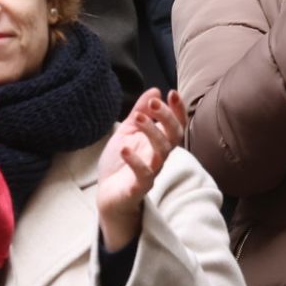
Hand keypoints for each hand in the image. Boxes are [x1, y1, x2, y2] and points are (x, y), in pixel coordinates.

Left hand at [96, 88, 184, 250]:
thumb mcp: (127, 132)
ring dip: (152, 133)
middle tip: (154, 103)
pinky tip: (125, 149)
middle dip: (167, 118)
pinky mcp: (138, 188)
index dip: (178, 110)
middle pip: (174, 136)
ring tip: (139, 119)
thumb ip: (140, 113)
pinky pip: (143, 176)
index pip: (176, 125)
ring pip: (162, 153)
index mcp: (158, 143)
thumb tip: (154, 90)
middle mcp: (159, 157)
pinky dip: (135, 162)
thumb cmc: (120, 164)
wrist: (107, 194)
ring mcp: (151, 173)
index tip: (171, 92)